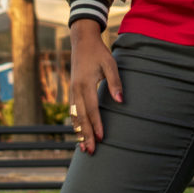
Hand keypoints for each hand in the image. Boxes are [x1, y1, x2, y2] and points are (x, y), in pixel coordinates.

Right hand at [69, 19, 122, 154]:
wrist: (82, 41)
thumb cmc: (99, 52)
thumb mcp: (110, 64)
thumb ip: (115, 83)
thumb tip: (121, 102)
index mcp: (85, 84)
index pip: (92, 109)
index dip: (97, 125)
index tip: (102, 139)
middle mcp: (76, 90)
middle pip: (81, 117)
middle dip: (86, 135)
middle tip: (90, 151)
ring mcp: (72, 91)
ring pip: (74, 116)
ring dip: (79, 132)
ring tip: (83, 148)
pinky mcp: (72, 90)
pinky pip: (72, 111)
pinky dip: (75, 123)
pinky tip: (79, 132)